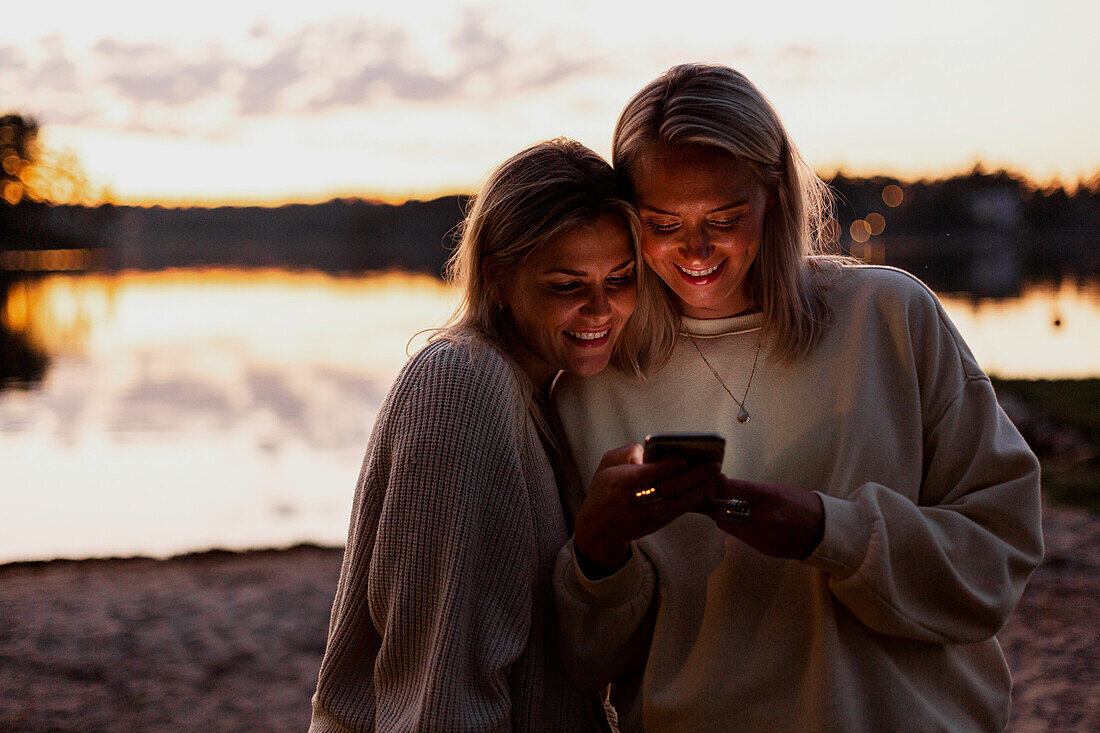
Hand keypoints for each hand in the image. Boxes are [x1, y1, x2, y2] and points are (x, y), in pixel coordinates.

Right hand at [573, 443, 719, 571]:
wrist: (598, 529)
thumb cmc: (603, 491)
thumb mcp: (605, 465)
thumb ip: (625, 452)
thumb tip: (648, 450)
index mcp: (619, 483)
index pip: (645, 475)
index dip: (665, 468)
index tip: (682, 459)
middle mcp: (633, 500)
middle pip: (667, 488)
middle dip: (693, 477)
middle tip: (713, 466)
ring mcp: (646, 515)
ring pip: (677, 502)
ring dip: (700, 490)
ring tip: (717, 478)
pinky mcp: (655, 524)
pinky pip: (678, 511)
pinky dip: (693, 501)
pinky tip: (706, 491)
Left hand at [707, 476, 824, 559]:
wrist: (823, 530)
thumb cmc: (798, 504)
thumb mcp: (776, 491)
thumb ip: (750, 493)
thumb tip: (722, 490)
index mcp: (769, 495)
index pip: (733, 488)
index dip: (716, 485)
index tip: (707, 482)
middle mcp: (765, 516)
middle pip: (724, 510)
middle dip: (714, 505)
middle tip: (707, 499)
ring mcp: (764, 534)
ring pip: (728, 525)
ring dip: (723, 518)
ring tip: (723, 511)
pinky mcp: (764, 548)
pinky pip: (741, 537)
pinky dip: (736, 530)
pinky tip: (740, 524)